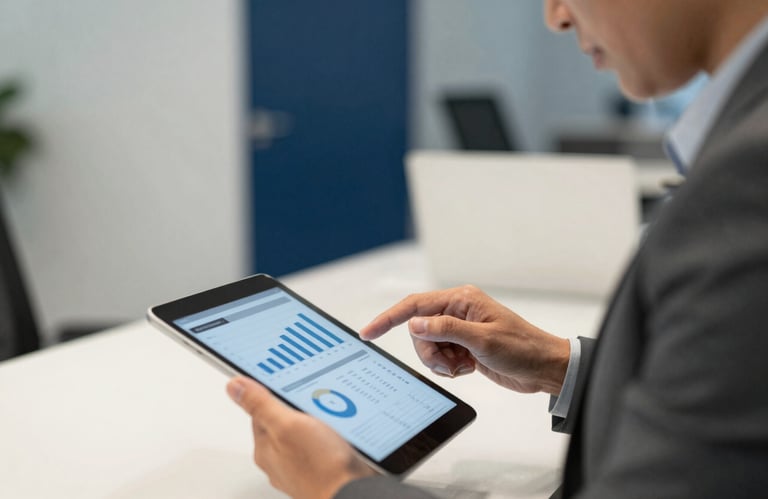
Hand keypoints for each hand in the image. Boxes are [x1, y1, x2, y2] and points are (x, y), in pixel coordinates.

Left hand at [226, 377, 375, 498]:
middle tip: (315, 405)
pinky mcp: (322, 470)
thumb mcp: (288, 424)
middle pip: (285, 423)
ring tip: (331, 420)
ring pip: (306, 434)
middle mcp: (280, 462)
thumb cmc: (321, 468)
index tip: (288, 388)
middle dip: (300, 411)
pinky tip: (341, 437)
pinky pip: (323, 446)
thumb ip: (261, 405)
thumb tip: (235, 386)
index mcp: (265, 449)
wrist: (351, 494)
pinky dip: (332, 438)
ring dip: (318, 423)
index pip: (260, 412)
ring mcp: (302, 467)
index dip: (276, 396)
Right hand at [360, 285, 569, 394]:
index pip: (415, 306)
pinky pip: (441, 357)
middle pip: (420, 331)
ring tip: (463, 367)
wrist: (543, 368)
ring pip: (428, 347)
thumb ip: (445, 330)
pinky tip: (470, 368)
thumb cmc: (522, 348)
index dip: (389, 318)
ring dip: (440, 362)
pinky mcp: (463, 346)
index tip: (369, 332)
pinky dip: (450, 367)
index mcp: (461, 300)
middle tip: (451, 364)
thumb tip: (415, 323)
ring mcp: (460, 329)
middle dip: (429, 353)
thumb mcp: (482, 340)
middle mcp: (457, 311)